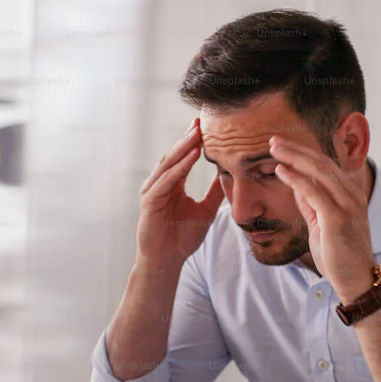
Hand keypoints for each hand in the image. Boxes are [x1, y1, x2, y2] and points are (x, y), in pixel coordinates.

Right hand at [136, 118, 223, 268]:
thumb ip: (215, 193)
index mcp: (172, 184)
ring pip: (169, 164)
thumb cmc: (182, 238)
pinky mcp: (150, 201)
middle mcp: (160, 184)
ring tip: (197, 133)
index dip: (194, 142)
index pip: (183, 158)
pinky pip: (166, 180)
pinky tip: (191, 156)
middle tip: (200, 121)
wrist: (167, 260)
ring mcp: (153, 191)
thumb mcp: (206, 210)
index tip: (207, 126)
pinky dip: (179, 167)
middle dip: (188, 138)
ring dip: (183, 148)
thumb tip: (230, 176)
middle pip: (175, 155)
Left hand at [269, 137, 375, 301]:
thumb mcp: (321, 224)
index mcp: (351, 195)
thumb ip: (311, 204)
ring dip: (294, 157)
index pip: (326, 165)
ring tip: (273, 148)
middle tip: (273, 139)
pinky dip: (296, 178)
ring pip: (319, 171)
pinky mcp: (338, 218)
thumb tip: (296, 185)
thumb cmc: (339, 255)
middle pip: (322, 162)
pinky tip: (281, 170)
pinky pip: (314, 191)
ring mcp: (347, 205)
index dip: (303, 153)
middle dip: (296, 149)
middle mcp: (352, 195)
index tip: (282, 146)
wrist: (355, 281)